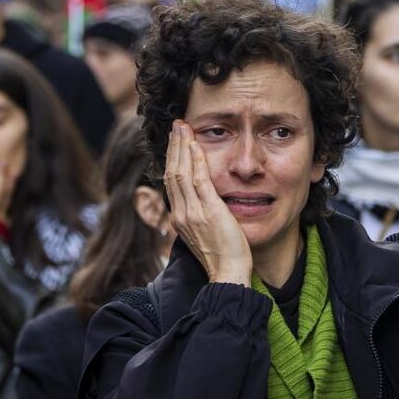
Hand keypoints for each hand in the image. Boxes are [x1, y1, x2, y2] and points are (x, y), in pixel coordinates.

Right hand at [164, 120, 251, 285]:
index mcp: (178, 218)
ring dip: (181, 146)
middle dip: (173, 146)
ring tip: (182, 127)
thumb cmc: (221, 255)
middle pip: (171, 172)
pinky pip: (198, 180)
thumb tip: (201, 199)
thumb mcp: (203, 232)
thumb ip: (199, 214)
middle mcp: (181, 213)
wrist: (228, 274)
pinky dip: (195, 160)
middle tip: (176, 125)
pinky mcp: (208, 211)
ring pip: (180, 172)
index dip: (172, 158)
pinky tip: (195, 144)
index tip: (175, 140)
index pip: (171, 181)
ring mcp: (192, 212)